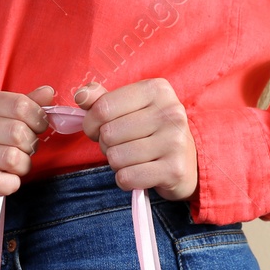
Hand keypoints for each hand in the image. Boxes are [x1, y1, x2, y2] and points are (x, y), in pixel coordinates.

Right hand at [0, 85, 55, 213]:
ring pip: (12, 159)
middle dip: (31, 146)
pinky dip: (11, 184)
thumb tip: (48, 93)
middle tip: (24, 150)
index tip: (37, 128)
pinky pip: (0, 182)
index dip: (38, 119)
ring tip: (16, 166)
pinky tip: (6, 180)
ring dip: (23, 167)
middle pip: (18, 133)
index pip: (20, 105)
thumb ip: (22, 104)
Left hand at [73, 78, 197, 201]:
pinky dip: (125, 180)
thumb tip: (81, 96)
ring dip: (116, 164)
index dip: (91, 123)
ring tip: (132, 159)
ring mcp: (175, 141)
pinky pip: (127, 178)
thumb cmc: (152, 132)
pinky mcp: (174, 169)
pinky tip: (138, 173)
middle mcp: (170, 112)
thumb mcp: (130, 108)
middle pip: (108, 134)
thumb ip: (103, 100)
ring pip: (116, 157)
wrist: (188, 163)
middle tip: (122, 146)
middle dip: (106, 145)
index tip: (99, 129)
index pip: (103, 108)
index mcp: (157, 89)